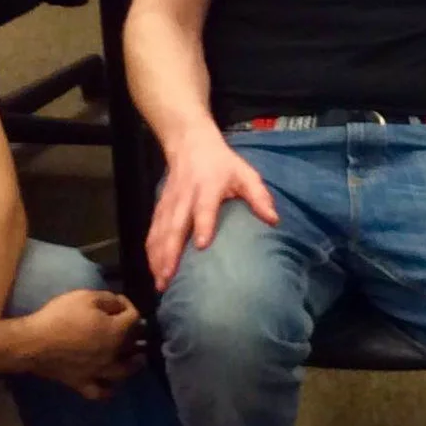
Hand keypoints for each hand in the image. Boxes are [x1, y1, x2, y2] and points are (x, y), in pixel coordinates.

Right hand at [26, 287, 146, 398]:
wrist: (33, 343)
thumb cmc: (60, 317)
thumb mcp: (85, 297)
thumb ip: (108, 299)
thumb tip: (120, 304)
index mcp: (116, 332)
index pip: (134, 318)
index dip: (129, 306)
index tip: (119, 302)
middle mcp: (113, 354)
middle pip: (133, 345)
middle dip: (136, 334)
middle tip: (133, 329)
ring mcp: (99, 371)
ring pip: (123, 372)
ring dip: (133, 364)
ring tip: (136, 359)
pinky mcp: (82, 383)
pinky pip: (100, 392)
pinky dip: (108, 390)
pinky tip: (110, 387)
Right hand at [147, 132, 279, 294]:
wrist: (191, 144)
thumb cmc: (223, 164)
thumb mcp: (245, 174)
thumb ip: (259, 196)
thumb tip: (274, 220)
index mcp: (207, 187)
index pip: (204, 208)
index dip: (203, 226)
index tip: (202, 246)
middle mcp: (185, 196)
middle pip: (175, 226)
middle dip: (170, 252)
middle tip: (170, 277)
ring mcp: (169, 203)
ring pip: (160, 232)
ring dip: (157, 257)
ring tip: (160, 282)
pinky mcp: (159, 207)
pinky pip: (152, 231)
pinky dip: (151, 251)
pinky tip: (153, 270)